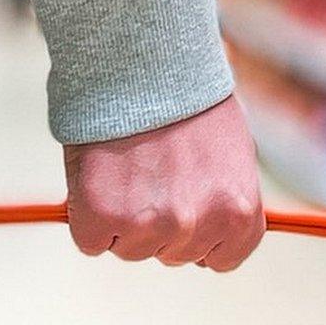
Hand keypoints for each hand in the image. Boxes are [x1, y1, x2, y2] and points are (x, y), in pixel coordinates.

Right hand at [63, 96, 264, 270]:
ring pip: (130, 249)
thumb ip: (224, 199)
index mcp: (236, 213)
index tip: (188, 208)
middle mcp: (194, 226)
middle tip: (152, 174)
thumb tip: (212, 229)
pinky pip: (92, 242)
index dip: (202, 237)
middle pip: (172, 255)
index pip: (222, 259)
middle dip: (160, 224)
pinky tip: (101, 180)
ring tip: (127, 170)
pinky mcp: (101, 220)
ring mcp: (147, 226)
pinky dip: (89, 219)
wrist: (139, 64)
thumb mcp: (230, 153)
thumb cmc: (185, 100)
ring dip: (123, 221)